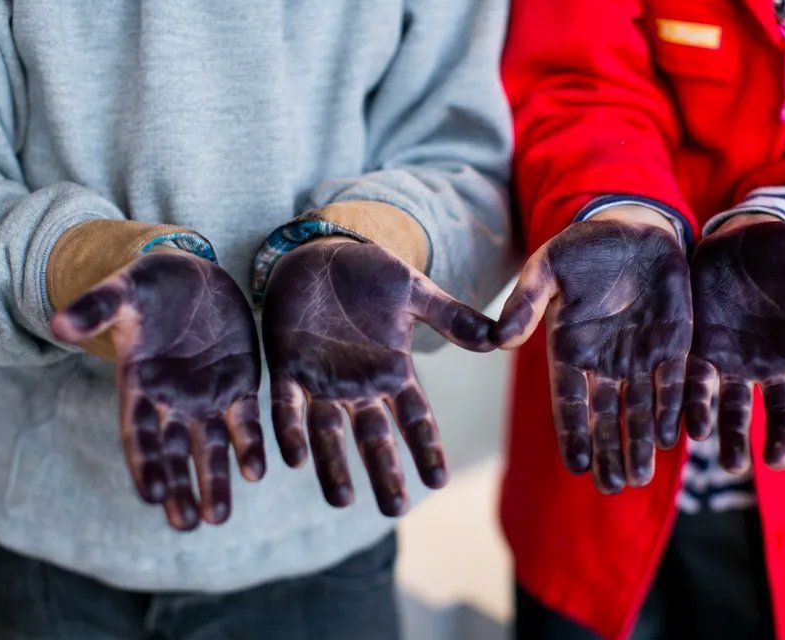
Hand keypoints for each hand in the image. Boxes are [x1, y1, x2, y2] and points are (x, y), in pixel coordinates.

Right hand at [50, 248, 261, 530]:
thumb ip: (95, 308)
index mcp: (139, 384)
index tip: (150, 496)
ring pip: (211, 448)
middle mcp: (172, 401)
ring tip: (218, 516)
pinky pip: (246, 422)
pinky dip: (250, 446)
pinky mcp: (239, 386)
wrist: (194, 276)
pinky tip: (257, 471)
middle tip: (188, 524)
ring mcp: (207, 397)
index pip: (139, 434)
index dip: (144, 464)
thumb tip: (57, 323)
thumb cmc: (150, 285)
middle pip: (173, 453)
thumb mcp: (123, 291)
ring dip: (215, 481)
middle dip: (180, 488)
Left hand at [262, 237, 493, 515]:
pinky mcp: (287, 369)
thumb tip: (497, 339)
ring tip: (342, 501)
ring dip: (333, 467)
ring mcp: (322, 381)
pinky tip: (295, 460)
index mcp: (392, 372)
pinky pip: (287, 408)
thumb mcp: (413, 292)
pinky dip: (291, 432)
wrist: (318, 251)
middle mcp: (359, 386)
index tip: (439, 481)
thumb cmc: (368, 272)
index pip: (415, 419)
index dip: (426, 448)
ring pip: (329, 434)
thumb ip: (450, 317)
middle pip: (374, 438)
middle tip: (393, 509)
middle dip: (384, 472)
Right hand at [494, 208, 691, 492]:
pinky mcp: (674, 344)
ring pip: (641, 410)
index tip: (575, 465)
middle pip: (606, 416)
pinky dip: (672, 409)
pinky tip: (672, 436)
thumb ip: (526, 302)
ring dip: (640, 443)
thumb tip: (500, 340)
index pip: (570, 401)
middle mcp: (605, 362)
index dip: (573, 433)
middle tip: (613, 486)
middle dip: (609, 451)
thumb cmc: (581, 247)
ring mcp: (641, 356)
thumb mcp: (546, 268)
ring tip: (640, 476)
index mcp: (569, 349)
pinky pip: (674, 383)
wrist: (632, 225)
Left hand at [684, 216, 784, 471]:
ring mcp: (734, 361)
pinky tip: (693, 429)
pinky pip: (696, 384)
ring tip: (732, 465)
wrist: (735, 238)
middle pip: (780, 410)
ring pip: (735, 408)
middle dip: (779, 438)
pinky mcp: (699, 352)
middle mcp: (772, 364)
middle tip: (776, 462)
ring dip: (732, 436)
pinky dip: (695, 406)